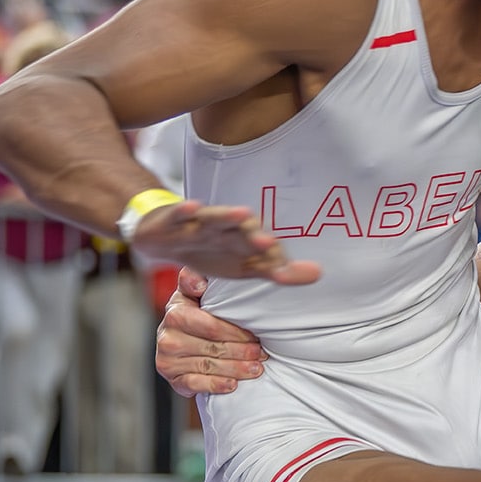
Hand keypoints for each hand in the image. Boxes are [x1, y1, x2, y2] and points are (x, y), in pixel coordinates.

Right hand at [132, 201, 320, 284]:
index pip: (262, 247)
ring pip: (214, 218)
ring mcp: (198, 222)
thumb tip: (319, 274)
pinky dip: (185, 210)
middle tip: (270, 243)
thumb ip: (277, 270)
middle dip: (255, 236)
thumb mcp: (244, 267)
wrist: (161, 238)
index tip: (285, 269)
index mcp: (243, 239)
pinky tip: (193, 207)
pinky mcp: (173, 219)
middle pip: (242, 230)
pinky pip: (179, 214)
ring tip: (242, 214)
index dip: (272, 257)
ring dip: (227, 216)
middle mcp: (225, 227)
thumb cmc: (210, 251)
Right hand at [156, 267, 267, 397]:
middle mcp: (167, 337)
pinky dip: (216, 385)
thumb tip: (198, 281)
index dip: (236, 333)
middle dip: (242, 351)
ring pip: (209, 366)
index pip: (210, 326)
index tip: (256, 335)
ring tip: (257, 369)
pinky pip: (196, 384)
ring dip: (236, 369)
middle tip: (262, 354)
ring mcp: (168, 360)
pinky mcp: (173, 379)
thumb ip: (195, 280)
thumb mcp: (196, 294)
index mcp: (175, 313)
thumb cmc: (197, 314)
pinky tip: (233, 385)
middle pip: (213, 348)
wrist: (183, 341)